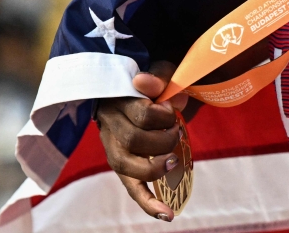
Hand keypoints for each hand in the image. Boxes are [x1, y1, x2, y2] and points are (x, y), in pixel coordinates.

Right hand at [96, 61, 188, 221]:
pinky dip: (149, 203)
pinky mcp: (122, 166)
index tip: (172, 109)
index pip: (141, 113)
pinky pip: (131, 188)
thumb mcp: (157, 73)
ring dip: (156, 166)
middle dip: (163, 139)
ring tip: (174, 159)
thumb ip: (159, 77)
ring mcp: (114, 150)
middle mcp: (111, 128)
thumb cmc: (149, 85)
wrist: (126, 94)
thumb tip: (147, 84)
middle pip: (134, 141)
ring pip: (128, 166)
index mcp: (119, 102)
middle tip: (177, 131)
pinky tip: (167, 215)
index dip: (162, 114)